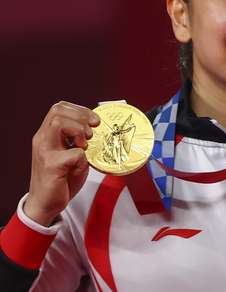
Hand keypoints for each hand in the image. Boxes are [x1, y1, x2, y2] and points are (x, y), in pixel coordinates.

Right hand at [25, 102, 99, 225]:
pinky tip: (80, 166)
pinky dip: (83, 158)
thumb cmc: (61, 179)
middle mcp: (42, 140)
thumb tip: (96, 127)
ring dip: (78, 130)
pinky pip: (73, 153)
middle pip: (58, 110)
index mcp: (46, 135)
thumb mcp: (70, 154)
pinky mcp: (51, 166)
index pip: (58, 108)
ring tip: (85, 144)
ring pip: (59, 123)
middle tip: (92, 132)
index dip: (80, 110)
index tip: (94, 121)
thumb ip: (77, 140)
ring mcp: (44, 152)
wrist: (45, 204)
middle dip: (81, 116)